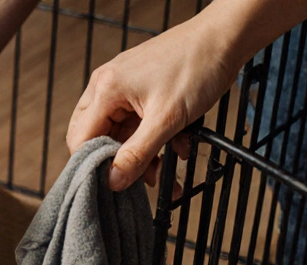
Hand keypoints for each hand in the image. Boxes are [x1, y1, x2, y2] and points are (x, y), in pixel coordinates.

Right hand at [66, 12, 239, 191]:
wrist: (225, 38)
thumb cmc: (196, 67)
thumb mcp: (167, 119)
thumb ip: (137, 154)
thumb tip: (113, 181)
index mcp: (105, 89)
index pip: (80, 139)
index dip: (95, 165)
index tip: (117, 183)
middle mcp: (107, 86)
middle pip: (96, 137)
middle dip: (119, 161)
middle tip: (140, 178)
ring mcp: (124, 86)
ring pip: (120, 133)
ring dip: (141, 154)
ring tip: (164, 170)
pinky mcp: (140, 89)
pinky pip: (137, 123)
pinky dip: (153, 139)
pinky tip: (176, 147)